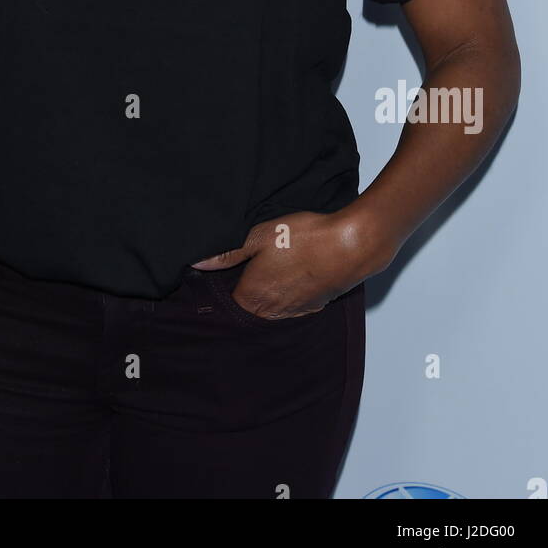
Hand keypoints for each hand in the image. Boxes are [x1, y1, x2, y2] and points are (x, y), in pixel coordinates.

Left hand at [189, 208, 382, 319]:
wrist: (351, 246)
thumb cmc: (304, 238)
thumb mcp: (259, 236)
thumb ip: (227, 253)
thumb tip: (196, 264)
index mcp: (253, 296)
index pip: (226, 304)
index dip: (221, 288)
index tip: (221, 274)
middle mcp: (272, 311)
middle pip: (248, 309)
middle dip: (243, 293)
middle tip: (244, 269)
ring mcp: (295, 311)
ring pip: (270, 309)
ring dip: (266, 295)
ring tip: (269, 271)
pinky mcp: (314, 306)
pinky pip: (292, 306)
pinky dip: (287, 295)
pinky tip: (290, 276)